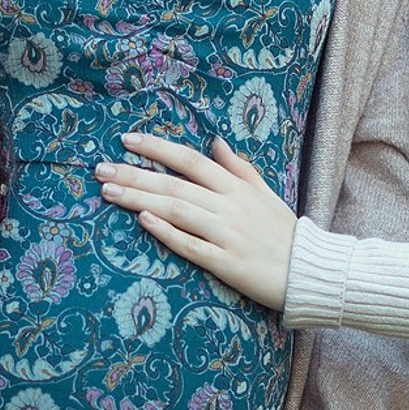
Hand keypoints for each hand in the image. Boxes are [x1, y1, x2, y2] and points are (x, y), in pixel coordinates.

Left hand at [97, 132, 297, 310]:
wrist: (308, 270)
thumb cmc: (282, 231)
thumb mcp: (264, 192)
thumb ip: (239, 167)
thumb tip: (215, 141)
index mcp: (237, 187)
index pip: (191, 160)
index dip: (158, 148)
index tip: (127, 140)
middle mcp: (229, 206)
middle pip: (175, 184)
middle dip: (135, 174)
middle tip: (100, 169)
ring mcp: (227, 234)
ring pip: (177, 211)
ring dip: (140, 199)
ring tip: (108, 192)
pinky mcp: (226, 263)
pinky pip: (191, 245)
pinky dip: (167, 232)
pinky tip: (143, 221)